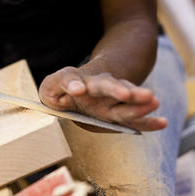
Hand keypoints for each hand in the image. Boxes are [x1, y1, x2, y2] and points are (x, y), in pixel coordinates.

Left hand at [39, 66, 166, 131]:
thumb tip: (65, 97)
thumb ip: (53, 92)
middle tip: (125, 94)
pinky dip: (147, 120)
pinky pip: (135, 115)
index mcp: (73, 80)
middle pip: (106, 85)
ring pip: (125, 96)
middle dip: (116, 89)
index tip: (77, 89)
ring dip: (137, 99)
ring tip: (152, 101)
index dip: (73, 84)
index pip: (70, 80)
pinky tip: (161, 122)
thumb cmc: (62, 90)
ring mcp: (110, 96)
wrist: (81, 86)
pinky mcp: (120, 109)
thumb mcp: (50, 89)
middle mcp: (94, 85)